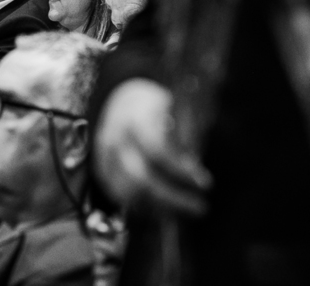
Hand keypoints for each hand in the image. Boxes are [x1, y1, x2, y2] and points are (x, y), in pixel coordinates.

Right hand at [93, 78, 210, 215]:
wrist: (120, 99)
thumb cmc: (155, 106)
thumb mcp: (175, 109)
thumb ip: (186, 136)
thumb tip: (196, 171)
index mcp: (134, 119)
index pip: (158, 151)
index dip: (182, 171)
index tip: (207, 184)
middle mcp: (115, 140)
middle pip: (141, 179)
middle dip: (173, 199)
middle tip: (201, 207)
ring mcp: (104, 158)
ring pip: (129, 194)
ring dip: (161, 208)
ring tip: (186, 210)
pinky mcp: (102, 172)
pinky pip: (122, 198)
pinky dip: (145, 208)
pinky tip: (167, 210)